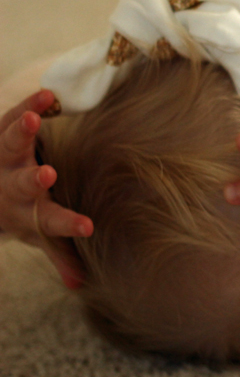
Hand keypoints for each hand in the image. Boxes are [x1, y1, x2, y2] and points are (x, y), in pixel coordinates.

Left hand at [0, 90, 92, 288]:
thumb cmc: (21, 205)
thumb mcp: (36, 231)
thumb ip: (59, 254)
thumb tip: (80, 286)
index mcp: (29, 211)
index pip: (51, 221)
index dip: (68, 224)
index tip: (89, 226)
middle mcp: (15, 183)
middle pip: (23, 183)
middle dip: (33, 180)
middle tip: (45, 175)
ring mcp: (6, 156)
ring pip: (11, 144)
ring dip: (21, 132)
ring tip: (32, 119)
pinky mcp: (4, 131)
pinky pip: (14, 115)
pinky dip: (30, 104)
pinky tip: (47, 95)